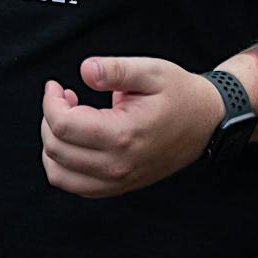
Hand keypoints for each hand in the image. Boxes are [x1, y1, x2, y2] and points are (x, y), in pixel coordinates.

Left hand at [39, 57, 222, 197]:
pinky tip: (75, 141)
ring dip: (52, 145)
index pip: (63, 125)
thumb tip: (85, 70)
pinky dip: (63, 165)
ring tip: (68, 120)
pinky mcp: (117, 187)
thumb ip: (117, 70)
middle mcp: (117, 165)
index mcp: (124, 135)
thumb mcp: (153, 72)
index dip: (50, 103)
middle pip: (56, 149)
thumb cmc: (180, 94)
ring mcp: (117, 181)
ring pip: (58, 173)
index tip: (55, 86)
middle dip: (50, 119)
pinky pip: (74, 185)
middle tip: (64, 97)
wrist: (207, 122)